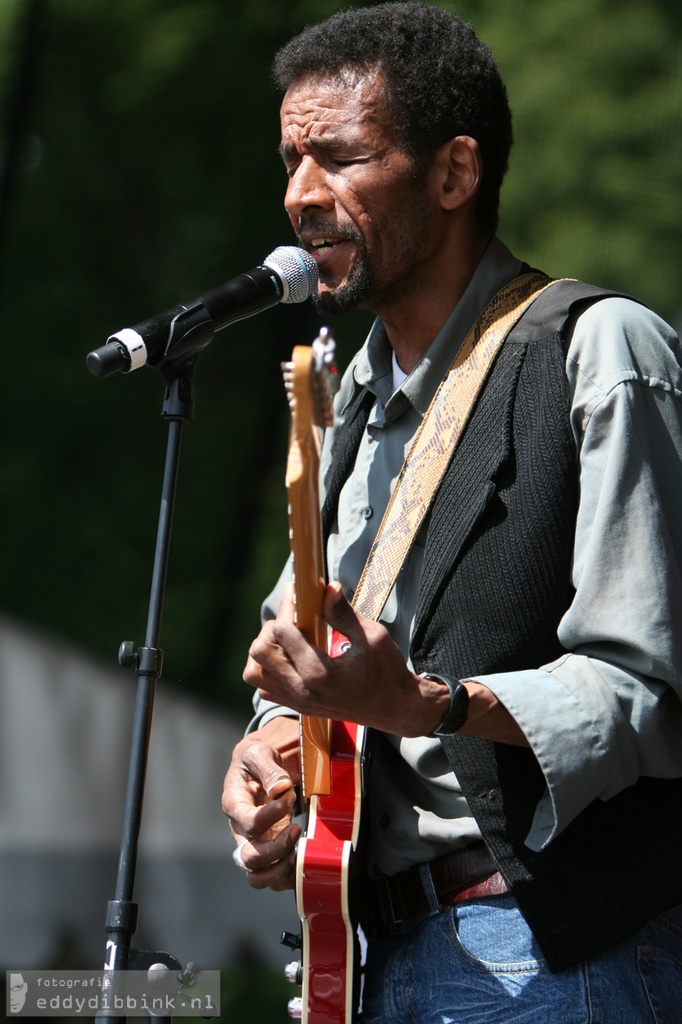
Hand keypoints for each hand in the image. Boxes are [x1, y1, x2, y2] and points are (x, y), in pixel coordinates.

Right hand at [221, 717, 301, 890]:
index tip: (287, 797)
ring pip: (258, 876)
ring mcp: (253, 843)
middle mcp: (239, 829)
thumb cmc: (255, 760)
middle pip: (248, 858)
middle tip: (296, 830)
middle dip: (276, 850)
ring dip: (280, 869)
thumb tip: (280, 789)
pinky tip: (302, 860)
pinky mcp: (267, 850)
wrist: (256, 767)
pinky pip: (272, 877)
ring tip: (299, 851)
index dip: (269, 815)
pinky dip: (287, 877)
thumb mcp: (259, 753)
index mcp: (234, 803)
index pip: (248, 821)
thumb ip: (269, 769)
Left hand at [243, 581, 450, 735]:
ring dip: (265, 650)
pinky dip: (269, 669)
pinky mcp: (298, 707)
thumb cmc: (387, 671)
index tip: (299, 593)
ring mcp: (297, 701)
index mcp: (319, 672)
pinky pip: (265, 688)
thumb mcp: (372, 637)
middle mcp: (302, 690)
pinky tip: (291, 657)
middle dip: (272, 628)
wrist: (395, 709)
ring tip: (288, 639)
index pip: (282, 632)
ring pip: (254, 673)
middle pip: (259, 652)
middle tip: (294, 618)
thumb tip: (328, 587)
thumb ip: (344, 613)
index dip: (288, 606)